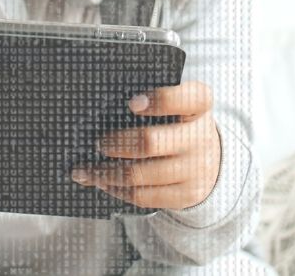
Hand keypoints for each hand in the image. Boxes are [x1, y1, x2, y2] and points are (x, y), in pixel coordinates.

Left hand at [71, 80, 220, 210]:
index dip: (161, 100)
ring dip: (107, 172)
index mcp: (199, 106)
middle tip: (99, 143)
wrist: (208, 159)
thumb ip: (150, 101)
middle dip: (117, 143)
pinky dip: (117, 189)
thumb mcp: (177, 106)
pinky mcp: (185, 195)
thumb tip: (102, 107)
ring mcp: (194, 169)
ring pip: (140, 174)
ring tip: (86, 170)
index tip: (132, 103)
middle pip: (151, 142)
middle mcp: (200, 137)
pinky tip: (103, 182)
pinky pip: (144, 196)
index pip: (190, 98)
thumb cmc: (178, 122)